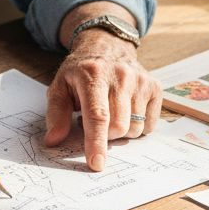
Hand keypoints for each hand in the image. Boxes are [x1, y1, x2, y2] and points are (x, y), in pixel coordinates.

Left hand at [43, 33, 161, 171]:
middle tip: (96, 124)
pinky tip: (126, 111)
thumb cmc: (81, 72)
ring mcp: (141, 80)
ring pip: (135, 128)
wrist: (107, 46)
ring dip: (121, 132)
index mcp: (93, 75)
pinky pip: (149, 125)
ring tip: (111, 114)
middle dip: (105, 136)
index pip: (97, 116)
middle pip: (118, 126)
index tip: (96, 163)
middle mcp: (121, 75)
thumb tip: (53, 140)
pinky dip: (137, 127)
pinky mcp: (155, 87)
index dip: (96, 142)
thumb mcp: (60, 87)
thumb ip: (56, 114)